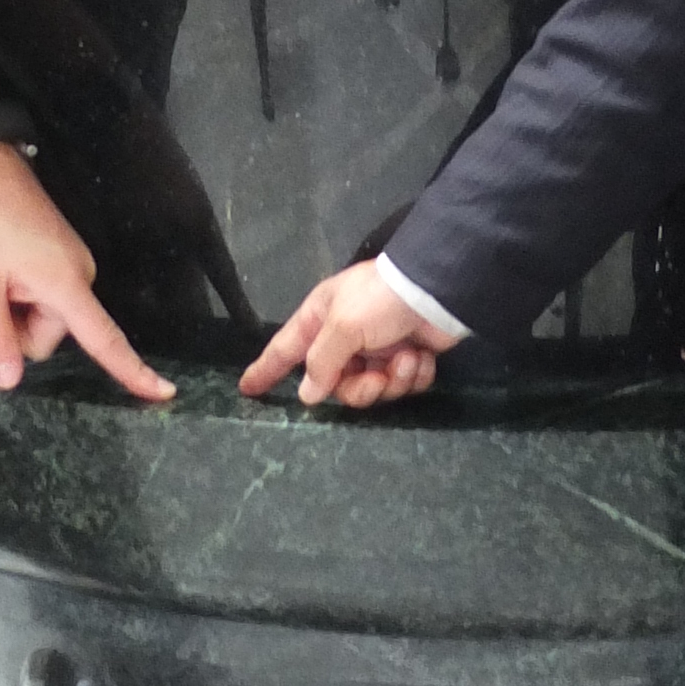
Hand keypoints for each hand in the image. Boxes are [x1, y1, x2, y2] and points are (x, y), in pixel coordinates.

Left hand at [0, 144, 173, 401]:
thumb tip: (11, 382)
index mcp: (66, 284)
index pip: (104, 339)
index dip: (133, 371)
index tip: (165, 395)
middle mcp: (79, 274)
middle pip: (51, 333)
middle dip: (13, 325)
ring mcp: (69, 261)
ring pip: (40, 314)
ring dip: (8, 307)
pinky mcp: (58, 252)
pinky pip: (40, 292)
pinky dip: (13, 291)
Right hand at [239, 263, 450, 409]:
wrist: (437, 290)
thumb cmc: (381, 300)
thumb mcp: (343, 325)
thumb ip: (321, 362)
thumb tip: (307, 394)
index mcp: (321, 319)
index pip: (286, 349)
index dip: (266, 369)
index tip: (247, 389)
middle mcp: (346, 337)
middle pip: (337, 385)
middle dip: (360, 388)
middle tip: (377, 378)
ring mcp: (378, 349)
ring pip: (372, 389)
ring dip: (392, 380)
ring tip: (406, 359)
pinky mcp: (407, 358)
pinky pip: (402, 384)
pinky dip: (414, 374)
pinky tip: (421, 357)